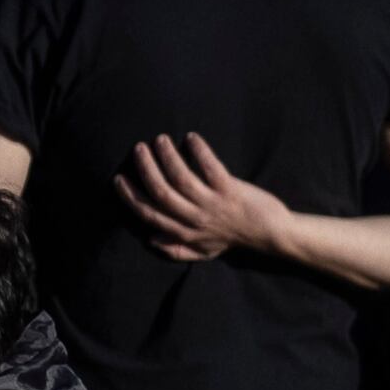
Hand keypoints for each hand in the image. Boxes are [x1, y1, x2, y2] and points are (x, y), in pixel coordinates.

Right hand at [118, 128, 293, 263]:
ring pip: (181, 179)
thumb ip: (177, 249)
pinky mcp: (230, 190)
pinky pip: (210, 168)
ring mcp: (212, 204)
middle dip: (145, 169)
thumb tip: (150, 240)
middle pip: (161, 192)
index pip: (149, 214)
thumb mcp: (204, 251)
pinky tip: (190, 138)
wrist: (269, 234)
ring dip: (167, 157)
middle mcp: (195, 220)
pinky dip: (199, 152)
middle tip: (138, 149)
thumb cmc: (235, 239)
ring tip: (160, 140)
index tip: (119, 179)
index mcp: (184, 233)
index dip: (131, 197)